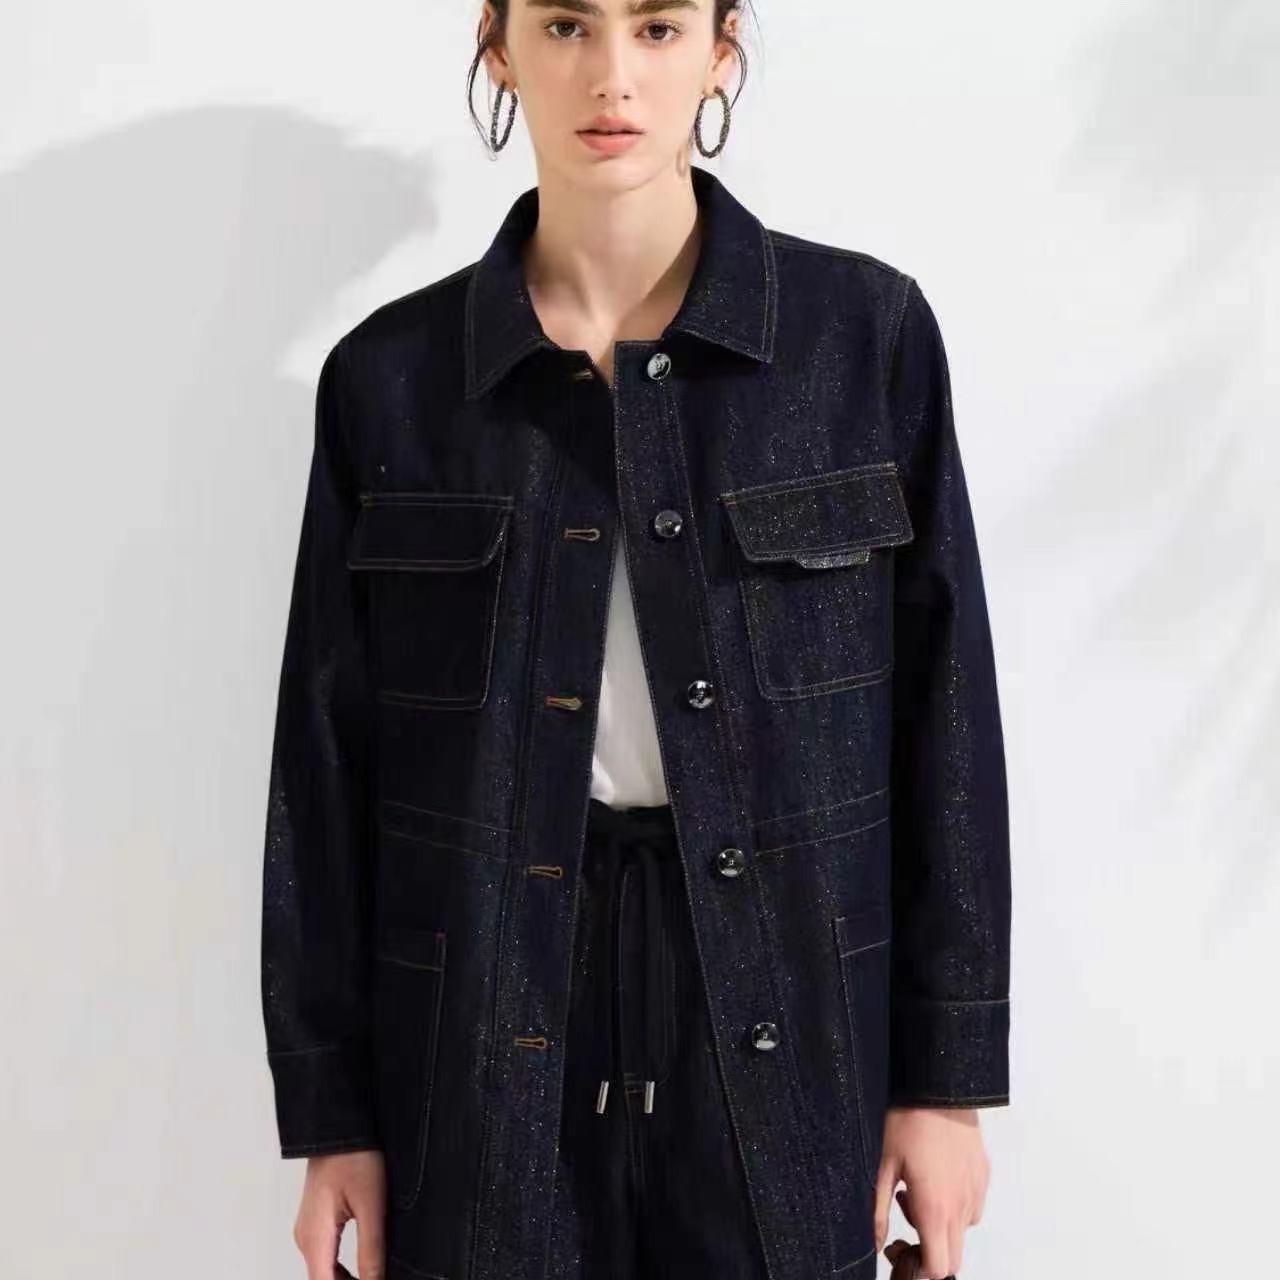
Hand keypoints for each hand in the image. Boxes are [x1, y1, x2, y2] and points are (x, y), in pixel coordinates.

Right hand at [292, 1149, 385, 1278]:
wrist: (339, 1127)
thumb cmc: (353, 1157)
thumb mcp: (371, 1204)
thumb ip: (372, 1249)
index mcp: (315, 1237)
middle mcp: (306, 1238)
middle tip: (377, 1279)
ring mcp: (308, 1230)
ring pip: (323, 1273)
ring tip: (373, 1277)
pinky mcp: (315, 1222)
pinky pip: (324, 1257)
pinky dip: (340, 1271)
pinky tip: (361, 1270)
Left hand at [873, 1106, 988, 1278]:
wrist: (940, 1090)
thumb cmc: (909, 1124)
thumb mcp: (885, 1167)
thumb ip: (880, 1211)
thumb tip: (876, 1241)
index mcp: (935, 1210)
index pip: (938, 1268)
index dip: (919, 1268)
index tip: (901, 1248)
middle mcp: (961, 1208)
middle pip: (953, 1257)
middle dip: (929, 1249)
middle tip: (907, 1216)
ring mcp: (976, 1194)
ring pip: (962, 1230)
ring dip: (940, 1223)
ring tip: (917, 1188)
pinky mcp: (984, 1179)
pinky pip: (972, 1207)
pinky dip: (954, 1204)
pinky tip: (936, 1177)